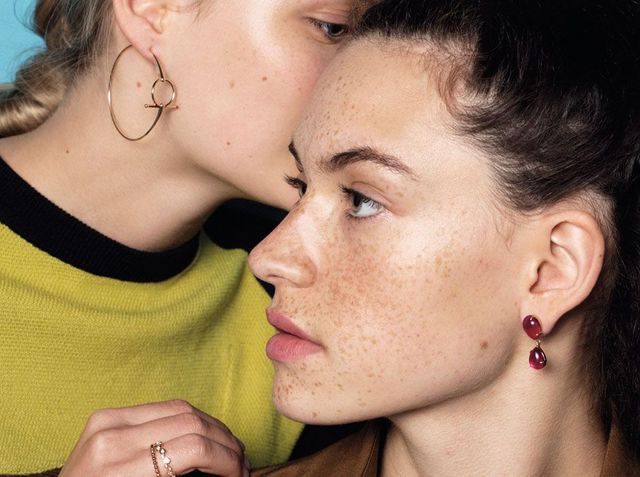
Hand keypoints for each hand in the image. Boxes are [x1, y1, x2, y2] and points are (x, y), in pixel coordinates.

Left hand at [60, 400, 248, 476]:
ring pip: (180, 408)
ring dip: (212, 427)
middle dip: (225, 442)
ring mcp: (106, 421)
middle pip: (191, 422)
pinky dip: (187, 419)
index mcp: (119, 468)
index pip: (193, 447)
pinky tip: (201, 434)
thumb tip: (229, 473)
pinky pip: (159, 407)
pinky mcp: (105, 415)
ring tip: (227, 447)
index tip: (241, 474)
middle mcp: (112, 438)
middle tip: (241, 462)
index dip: (226, 459)